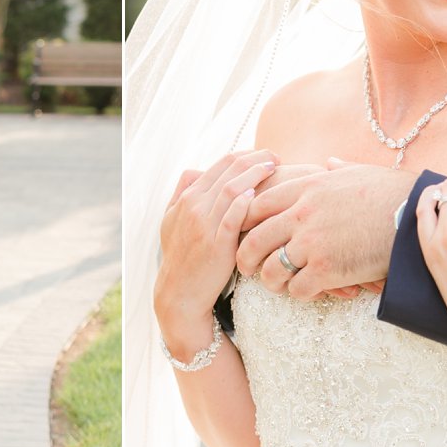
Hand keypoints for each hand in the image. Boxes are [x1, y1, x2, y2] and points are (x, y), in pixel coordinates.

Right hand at [155, 150, 277, 334]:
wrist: (179, 292)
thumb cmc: (180, 256)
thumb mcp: (171, 220)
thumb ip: (182, 193)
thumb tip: (197, 170)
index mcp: (188, 197)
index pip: (221, 164)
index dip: (246, 155)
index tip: (264, 156)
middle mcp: (194, 206)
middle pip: (229, 170)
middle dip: (256, 159)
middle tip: (276, 157)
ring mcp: (204, 225)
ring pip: (232, 188)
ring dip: (256, 174)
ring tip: (275, 168)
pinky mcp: (216, 245)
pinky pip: (232, 217)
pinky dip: (244, 203)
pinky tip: (258, 195)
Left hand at [237, 157, 412, 298]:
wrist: (415, 213)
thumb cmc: (390, 192)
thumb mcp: (357, 172)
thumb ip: (335, 169)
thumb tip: (329, 161)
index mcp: (305, 189)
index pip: (256, 205)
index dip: (243, 221)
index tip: (244, 232)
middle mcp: (302, 214)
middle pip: (253, 240)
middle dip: (245, 257)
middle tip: (248, 267)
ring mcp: (313, 243)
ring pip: (271, 270)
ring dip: (271, 281)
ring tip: (279, 284)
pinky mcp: (328, 269)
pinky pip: (297, 288)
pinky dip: (299, 293)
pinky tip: (308, 290)